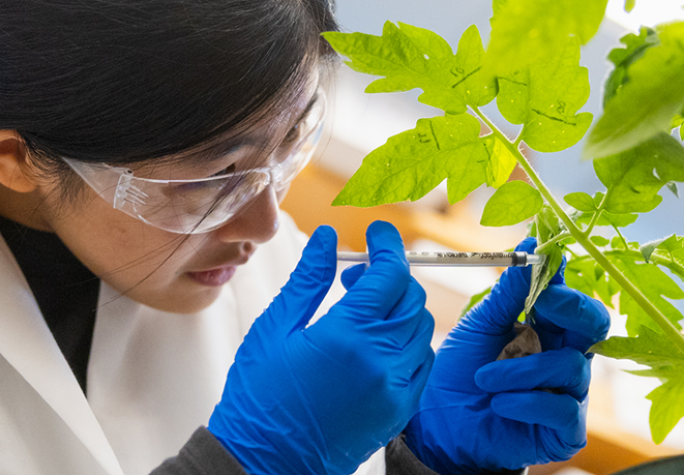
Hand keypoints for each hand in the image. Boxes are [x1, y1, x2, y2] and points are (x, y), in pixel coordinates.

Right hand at [208, 222, 435, 474]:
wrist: (266, 465)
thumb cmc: (260, 400)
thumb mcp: (275, 330)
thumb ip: (307, 279)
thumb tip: (326, 237)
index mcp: (347, 337)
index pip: (389, 274)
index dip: (387, 245)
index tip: (377, 231)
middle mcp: (381, 362)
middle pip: (410, 297)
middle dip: (390, 275)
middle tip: (356, 275)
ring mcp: (396, 389)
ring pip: (422, 328)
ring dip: (400, 308)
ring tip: (361, 310)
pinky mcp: (400, 410)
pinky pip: (423, 362)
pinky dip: (408, 341)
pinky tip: (376, 342)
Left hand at [401, 237, 610, 474]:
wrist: (438, 425)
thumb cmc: (459, 372)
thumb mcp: (480, 325)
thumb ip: (509, 291)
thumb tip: (532, 244)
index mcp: (546, 327)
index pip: (571, 298)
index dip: (563, 280)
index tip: (546, 264)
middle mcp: (563, 355)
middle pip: (595, 325)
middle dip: (574, 309)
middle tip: (545, 302)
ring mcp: (567, 393)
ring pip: (572, 366)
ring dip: (524, 370)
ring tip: (485, 378)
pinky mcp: (564, 430)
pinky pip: (564, 408)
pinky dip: (528, 402)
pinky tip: (499, 403)